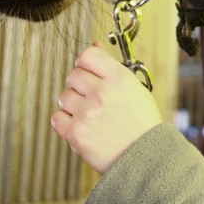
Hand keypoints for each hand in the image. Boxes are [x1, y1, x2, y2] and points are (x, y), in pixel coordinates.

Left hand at [52, 44, 163, 173]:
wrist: (146, 157)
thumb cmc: (142, 124)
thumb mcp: (135, 89)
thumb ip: (111, 69)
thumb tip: (93, 46)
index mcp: (119, 79)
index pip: (88, 55)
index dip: (86, 63)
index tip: (89, 71)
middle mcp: (101, 93)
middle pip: (73, 75)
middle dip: (81, 85)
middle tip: (93, 99)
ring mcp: (86, 113)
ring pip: (64, 96)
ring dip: (73, 104)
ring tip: (91, 116)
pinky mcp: (75, 133)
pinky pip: (56, 117)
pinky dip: (66, 121)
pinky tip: (82, 125)